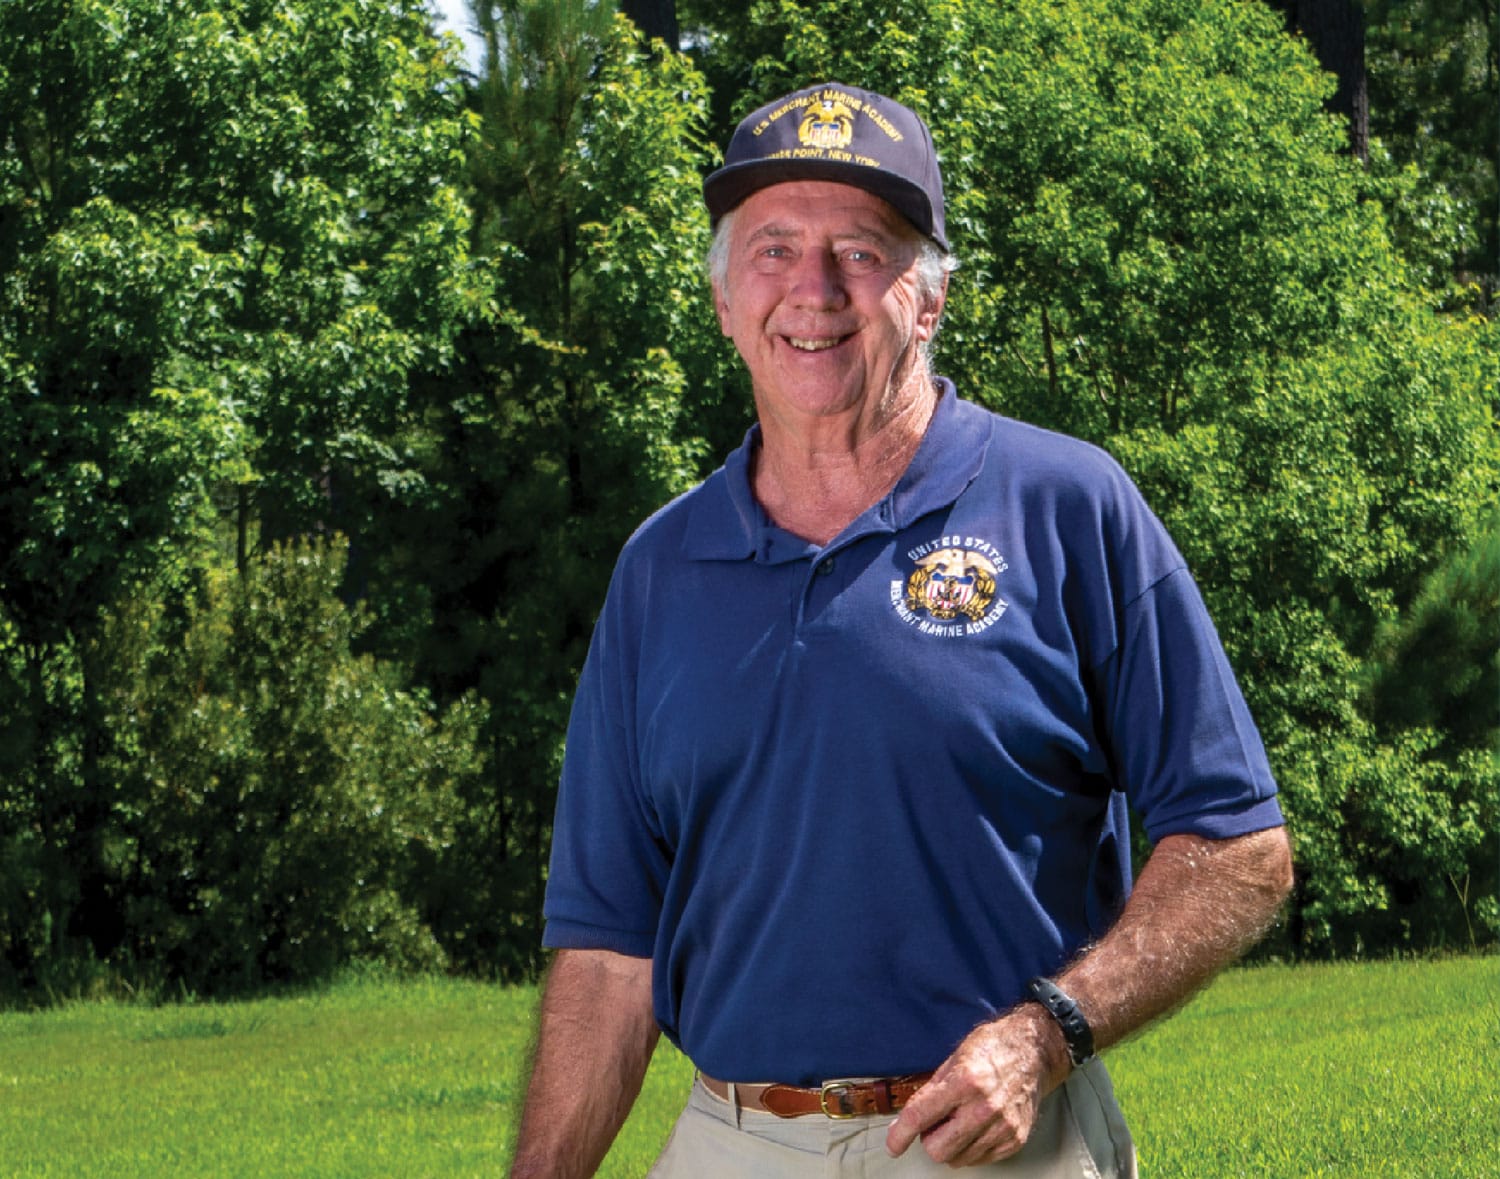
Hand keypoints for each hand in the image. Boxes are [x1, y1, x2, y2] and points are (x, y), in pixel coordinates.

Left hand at [885, 1005, 1068, 1166]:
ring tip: (960, 1120)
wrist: (1032, 1051)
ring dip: (951, 1144)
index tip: (893, 1146)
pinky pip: (979, 1159)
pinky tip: (976, 1126)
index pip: (921, 1117)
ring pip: (958, 1159)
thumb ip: (930, 1091)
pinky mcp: (1015, 1139)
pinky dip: (971, 1148)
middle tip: (936, 1122)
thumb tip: (905, 1121)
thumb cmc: (990, 1049)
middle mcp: (985, 1107)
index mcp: (965, 1081)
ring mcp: (1003, 1126)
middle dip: (929, 1139)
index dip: (901, 1135)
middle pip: (939, 1149)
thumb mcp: (953, 1059)